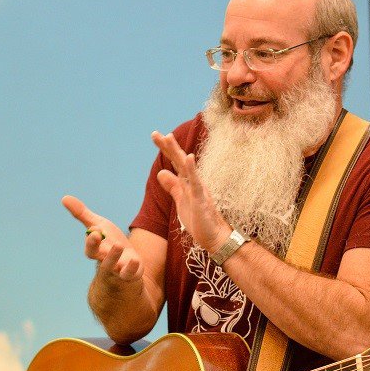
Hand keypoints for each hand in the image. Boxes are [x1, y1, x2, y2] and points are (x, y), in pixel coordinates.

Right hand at [61, 195, 143, 281]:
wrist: (128, 261)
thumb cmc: (110, 242)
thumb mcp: (99, 226)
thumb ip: (82, 214)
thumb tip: (64, 197)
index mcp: (97, 251)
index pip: (91, 249)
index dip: (91, 241)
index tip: (94, 230)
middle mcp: (105, 262)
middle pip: (98, 257)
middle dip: (96, 247)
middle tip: (96, 234)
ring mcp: (118, 269)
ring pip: (113, 266)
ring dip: (114, 257)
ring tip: (118, 245)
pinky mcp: (131, 273)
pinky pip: (130, 273)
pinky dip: (132, 268)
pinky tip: (135, 259)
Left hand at [151, 131, 230, 252]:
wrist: (214, 237)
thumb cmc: (199, 220)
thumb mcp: (181, 200)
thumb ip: (173, 186)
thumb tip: (161, 172)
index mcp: (187, 182)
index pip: (175, 162)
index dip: (165, 149)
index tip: (155, 135)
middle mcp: (194, 181)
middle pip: (179, 160)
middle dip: (167, 146)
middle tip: (155, 133)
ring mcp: (198, 189)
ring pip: (187, 167)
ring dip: (178, 152)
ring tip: (169, 137)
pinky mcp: (202, 199)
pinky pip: (197, 183)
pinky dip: (193, 170)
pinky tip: (189, 158)